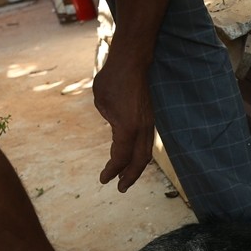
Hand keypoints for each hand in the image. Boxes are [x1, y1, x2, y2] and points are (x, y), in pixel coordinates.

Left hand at [92, 58, 154, 192]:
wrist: (132, 62)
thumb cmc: (112, 79)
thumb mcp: (101, 103)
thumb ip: (108, 121)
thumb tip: (115, 132)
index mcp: (127, 128)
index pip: (120, 157)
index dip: (112, 171)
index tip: (103, 179)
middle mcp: (141, 128)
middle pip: (138, 161)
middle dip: (129, 177)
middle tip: (120, 188)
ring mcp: (148, 123)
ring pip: (145, 153)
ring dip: (136, 167)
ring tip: (126, 178)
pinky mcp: (149, 119)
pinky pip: (146, 143)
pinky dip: (139, 155)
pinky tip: (132, 158)